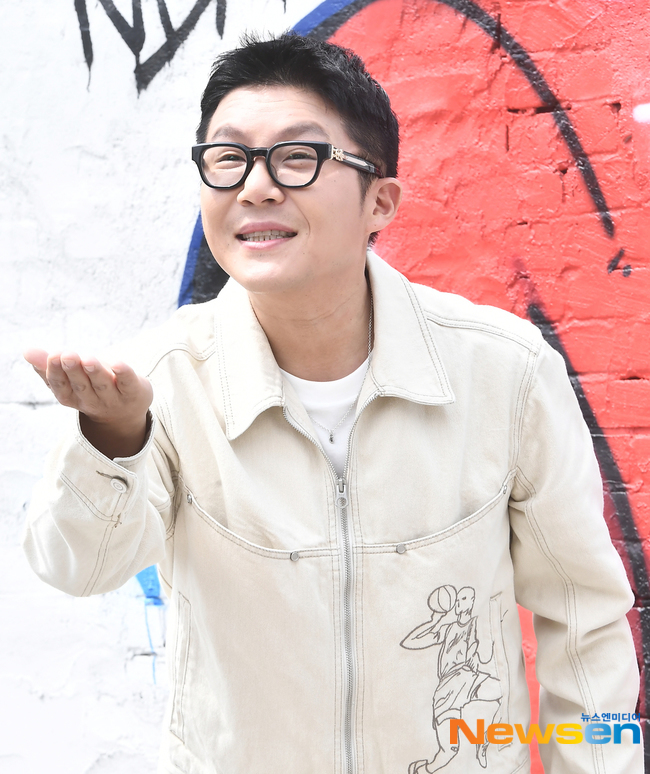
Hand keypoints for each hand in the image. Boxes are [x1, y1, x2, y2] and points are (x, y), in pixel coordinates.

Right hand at [24, 348, 152, 458]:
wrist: (126, 412)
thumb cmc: (93, 388)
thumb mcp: (71, 379)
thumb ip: (49, 367)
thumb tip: (26, 351)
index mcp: (73, 397)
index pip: (61, 387)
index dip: (56, 373)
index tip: (53, 356)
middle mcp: (92, 401)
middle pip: (82, 386)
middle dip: (74, 370)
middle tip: (67, 354)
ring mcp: (114, 399)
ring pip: (103, 385)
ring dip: (95, 372)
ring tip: (87, 358)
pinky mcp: (134, 393)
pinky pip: (129, 384)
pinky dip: (124, 374)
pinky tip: (118, 364)